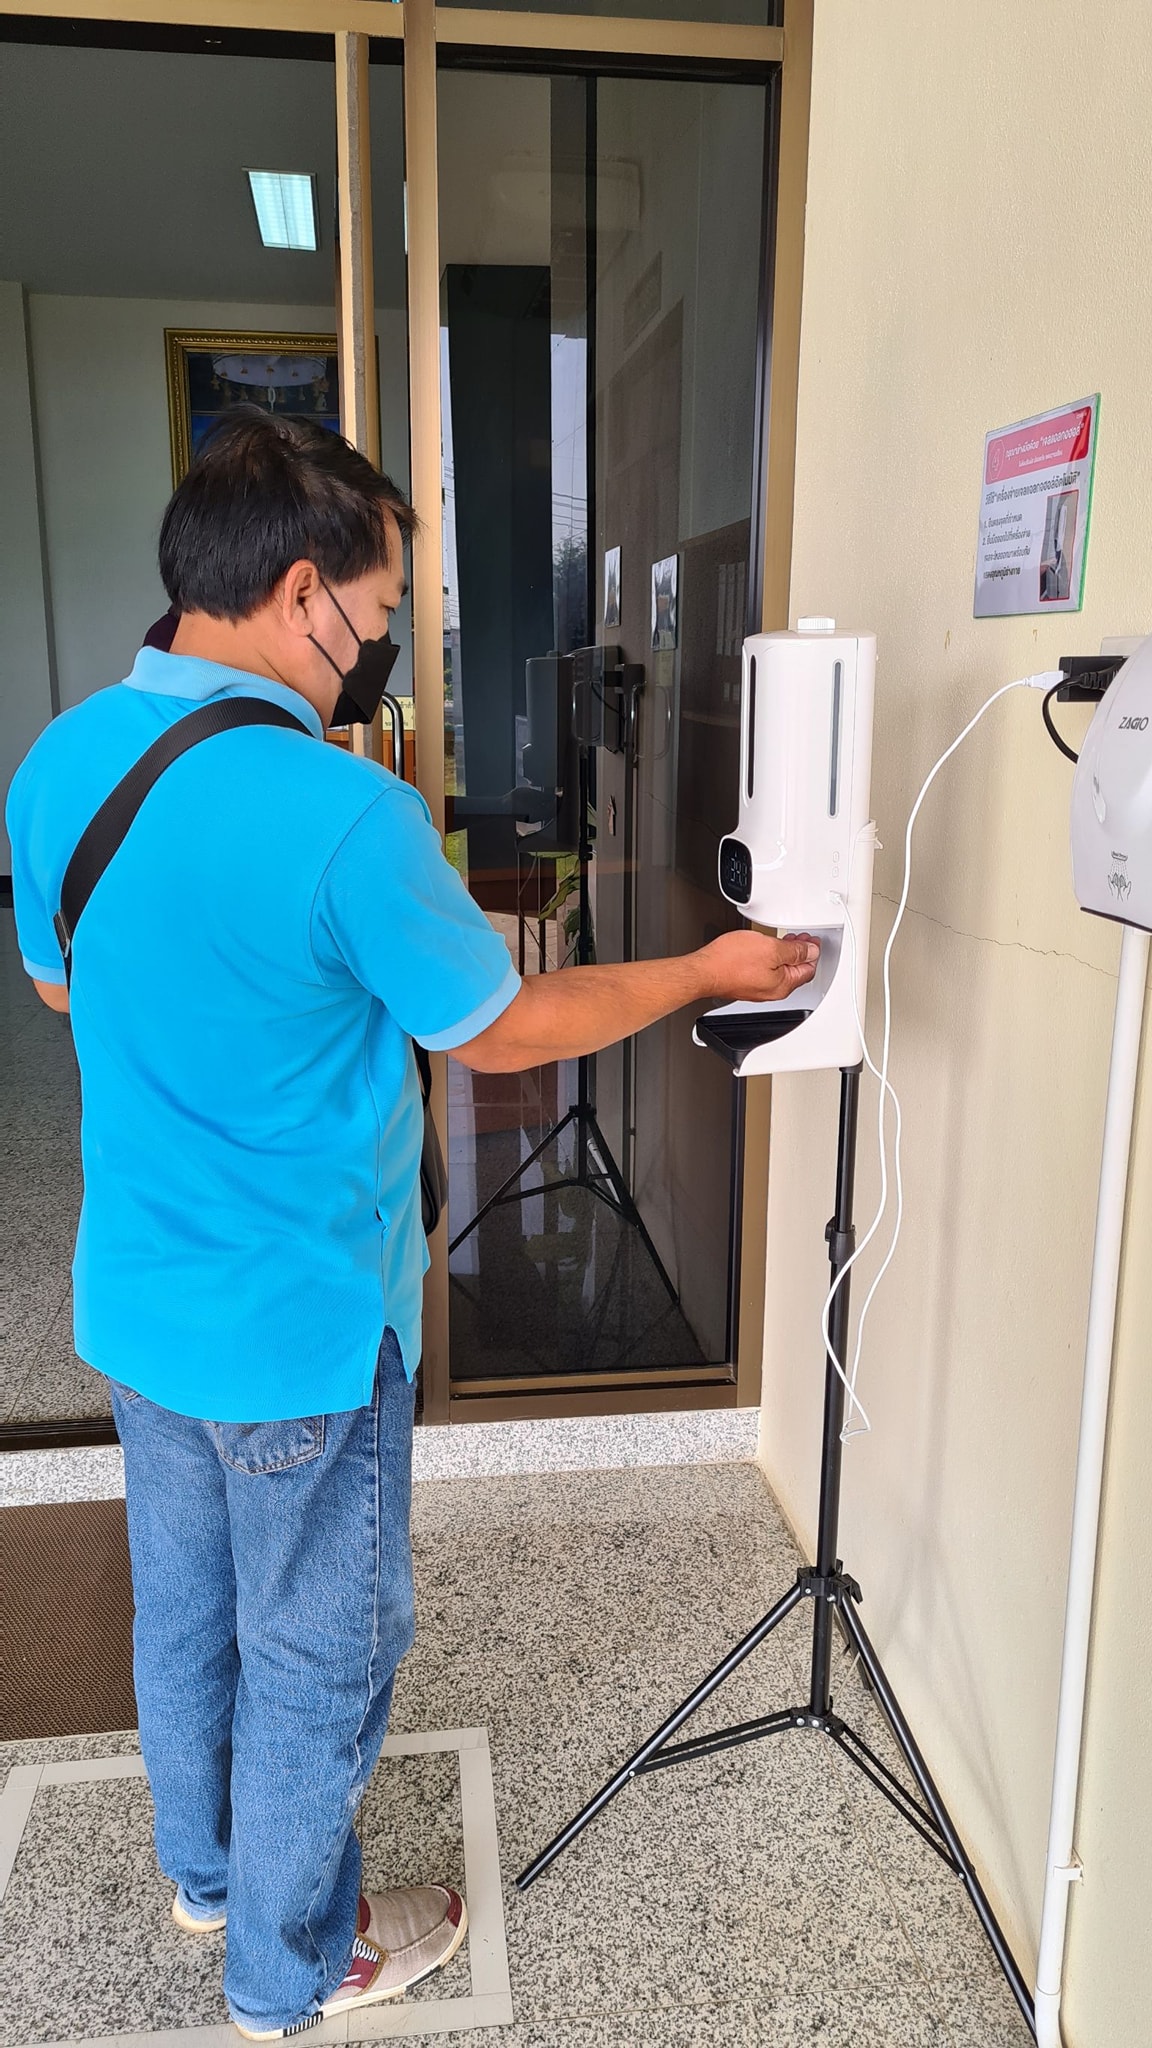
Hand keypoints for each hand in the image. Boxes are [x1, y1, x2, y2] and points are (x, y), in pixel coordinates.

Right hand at [699, 930, 819, 1003]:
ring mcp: (758, 989)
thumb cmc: (730, 962)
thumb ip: (794, 951)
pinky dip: (771, 959)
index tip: (812, 941)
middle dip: (801, 953)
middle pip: (795, 971)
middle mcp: (772, 991)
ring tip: (784, 940)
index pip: (809, 969)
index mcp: (783, 985)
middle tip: (801, 939)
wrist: (703, 971)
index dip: (813, 952)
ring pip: (780, 971)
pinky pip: (766, 972)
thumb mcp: (771, 949)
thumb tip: (810, 951)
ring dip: (785, 955)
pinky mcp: (745, 983)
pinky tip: (766, 949)